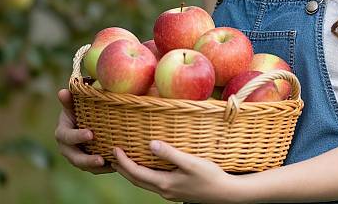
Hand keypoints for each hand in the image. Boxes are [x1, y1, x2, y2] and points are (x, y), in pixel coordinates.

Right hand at [54, 88, 113, 173]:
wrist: (83, 119)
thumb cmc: (78, 109)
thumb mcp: (74, 104)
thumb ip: (69, 99)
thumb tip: (63, 91)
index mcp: (62, 133)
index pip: (67, 137)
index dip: (77, 136)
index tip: (91, 134)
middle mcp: (67, 148)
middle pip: (74, 158)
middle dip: (87, 160)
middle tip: (100, 159)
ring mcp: (76, 157)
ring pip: (85, 166)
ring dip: (96, 167)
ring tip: (110, 165)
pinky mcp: (87, 162)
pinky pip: (94, 169)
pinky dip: (104, 168)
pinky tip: (115, 165)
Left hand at [111, 141, 238, 202]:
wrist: (225, 194)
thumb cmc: (210, 176)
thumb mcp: (190, 162)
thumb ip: (170, 153)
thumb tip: (150, 144)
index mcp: (164, 183)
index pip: (136, 173)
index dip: (124, 161)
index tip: (115, 149)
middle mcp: (164, 190)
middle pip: (136, 180)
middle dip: (123, 169)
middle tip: (112, 156)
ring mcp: (170, 192)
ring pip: (144, 183)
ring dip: (132, 172)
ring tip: (125, 161)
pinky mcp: (176, 191)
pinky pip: (153, 183)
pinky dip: (144, 174)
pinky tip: (148, 167)